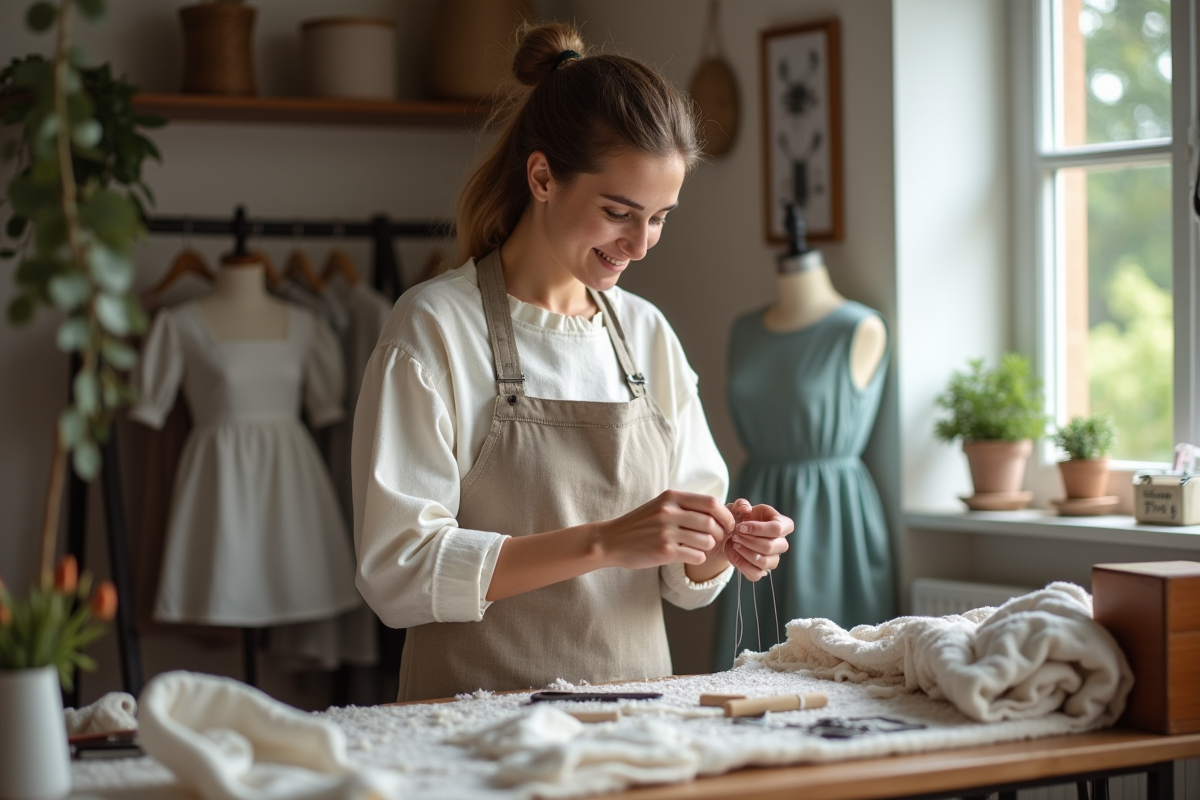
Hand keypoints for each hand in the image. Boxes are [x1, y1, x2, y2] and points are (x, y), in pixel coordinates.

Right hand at [598, 490, 734, 569]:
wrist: (611, 540)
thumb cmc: (639, 524)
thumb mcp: (660, 505)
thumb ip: (685, 505)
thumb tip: (717, 511)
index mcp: (671, 497)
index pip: (711, 502)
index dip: (725, 515)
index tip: (726, 524)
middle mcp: (669, 512)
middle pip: (711, 522)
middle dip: (720, 533)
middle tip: (717, 538)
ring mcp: (666, 532)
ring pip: (706, 540)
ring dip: (709, 546)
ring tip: (700, 547)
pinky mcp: (664, 551)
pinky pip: (696, 556)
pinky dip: (699, 558)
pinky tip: (690, 555)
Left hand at [723, 499, 792, 581]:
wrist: (730, 534)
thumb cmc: (739, 518)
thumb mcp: (738, 507)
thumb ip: (741, 504)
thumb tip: (746, 509)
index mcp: (781, 524)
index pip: (778, 529)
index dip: (759, 528)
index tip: (741, 526)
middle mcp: (781, 543)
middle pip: (770, 547)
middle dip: (749, 541)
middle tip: (735, 535)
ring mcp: (773, 558)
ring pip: (764, 562)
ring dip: (746, 552)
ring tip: (734, 543)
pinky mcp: (762, 571)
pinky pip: (756, 574)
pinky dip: (742, 565)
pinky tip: (734, 555)